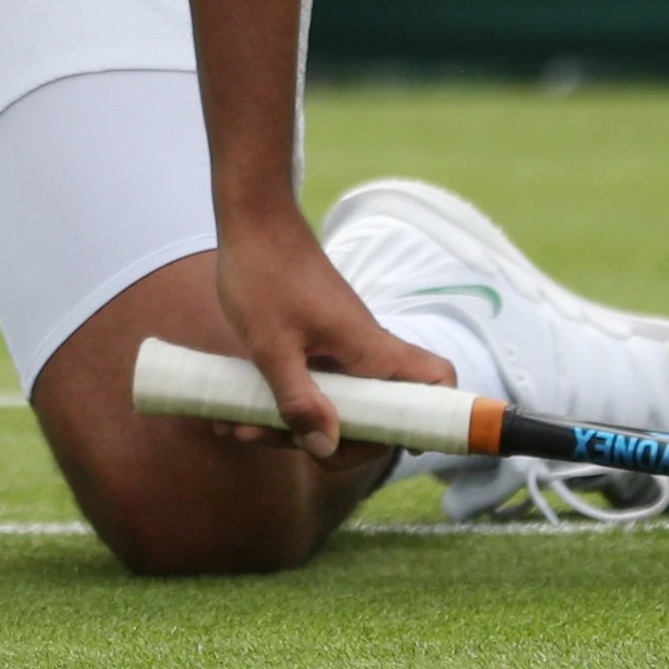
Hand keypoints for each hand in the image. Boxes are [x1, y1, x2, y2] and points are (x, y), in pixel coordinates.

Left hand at [209, 211, 454, 458]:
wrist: (252, 220)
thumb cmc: (264, 274)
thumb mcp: (272, 346)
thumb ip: (298, 400)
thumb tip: (326, 449)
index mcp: (369, 349)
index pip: (435, 380)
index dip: (435, 417)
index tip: (403, 446)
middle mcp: (363, 353)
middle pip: (373, 416)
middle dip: (324, 441)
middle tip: (266, 437)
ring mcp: (339, 350)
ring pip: (333, 406)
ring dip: (289, 425)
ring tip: (235, 427)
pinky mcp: (316, 346)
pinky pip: (311, 387)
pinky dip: (279, 404)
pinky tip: (234, 412)